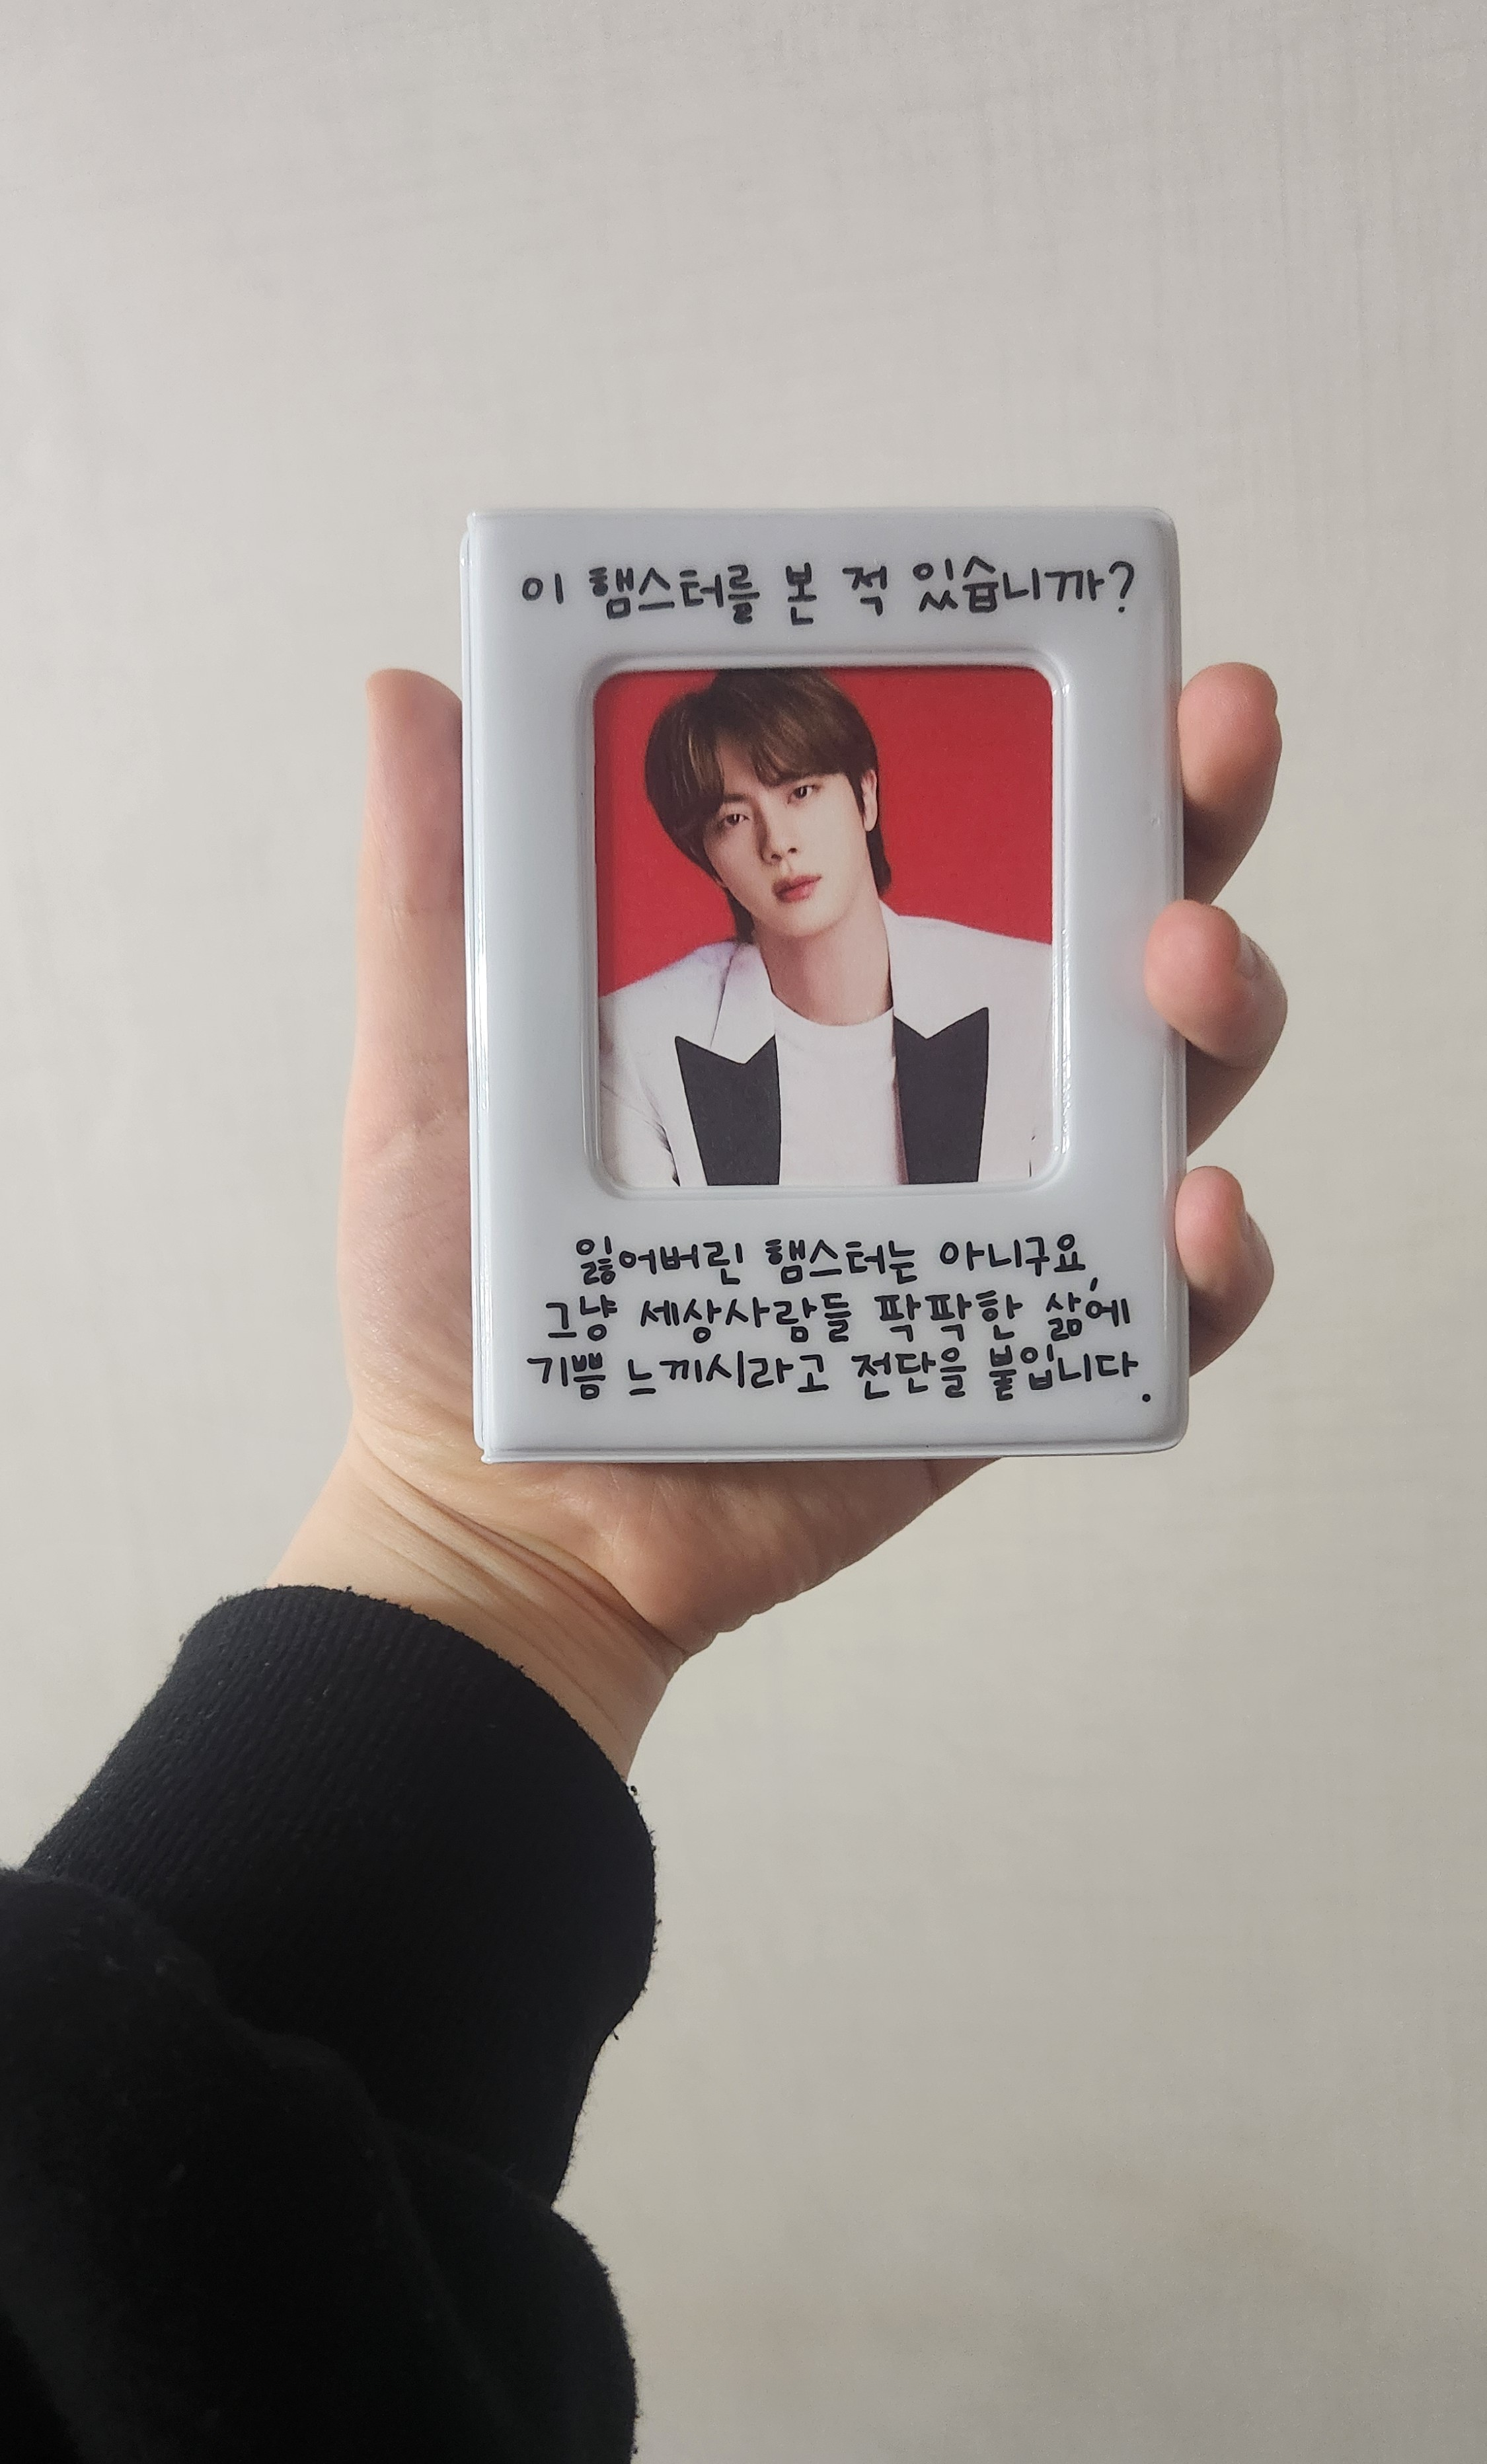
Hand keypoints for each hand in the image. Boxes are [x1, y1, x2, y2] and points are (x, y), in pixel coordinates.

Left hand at [273, 666, 1283, 1769]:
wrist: (496, 1523)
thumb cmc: (461, 1304)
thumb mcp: (437, 1073)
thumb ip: (436, 896)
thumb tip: (409, 691)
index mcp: (824, 1003)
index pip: (981, 839)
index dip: (1075, 739)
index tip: (1120, 653)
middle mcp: (936, 1095)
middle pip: (1115, 936)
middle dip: (1194, 823)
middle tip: (1212, 742)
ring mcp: (987, 1228)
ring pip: (1168, 1097)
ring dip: (1217, 1010)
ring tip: (1182, 965)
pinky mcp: (1006, 1362)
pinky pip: (1154, 1313)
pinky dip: (1207, 1266)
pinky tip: (1192, 1213)